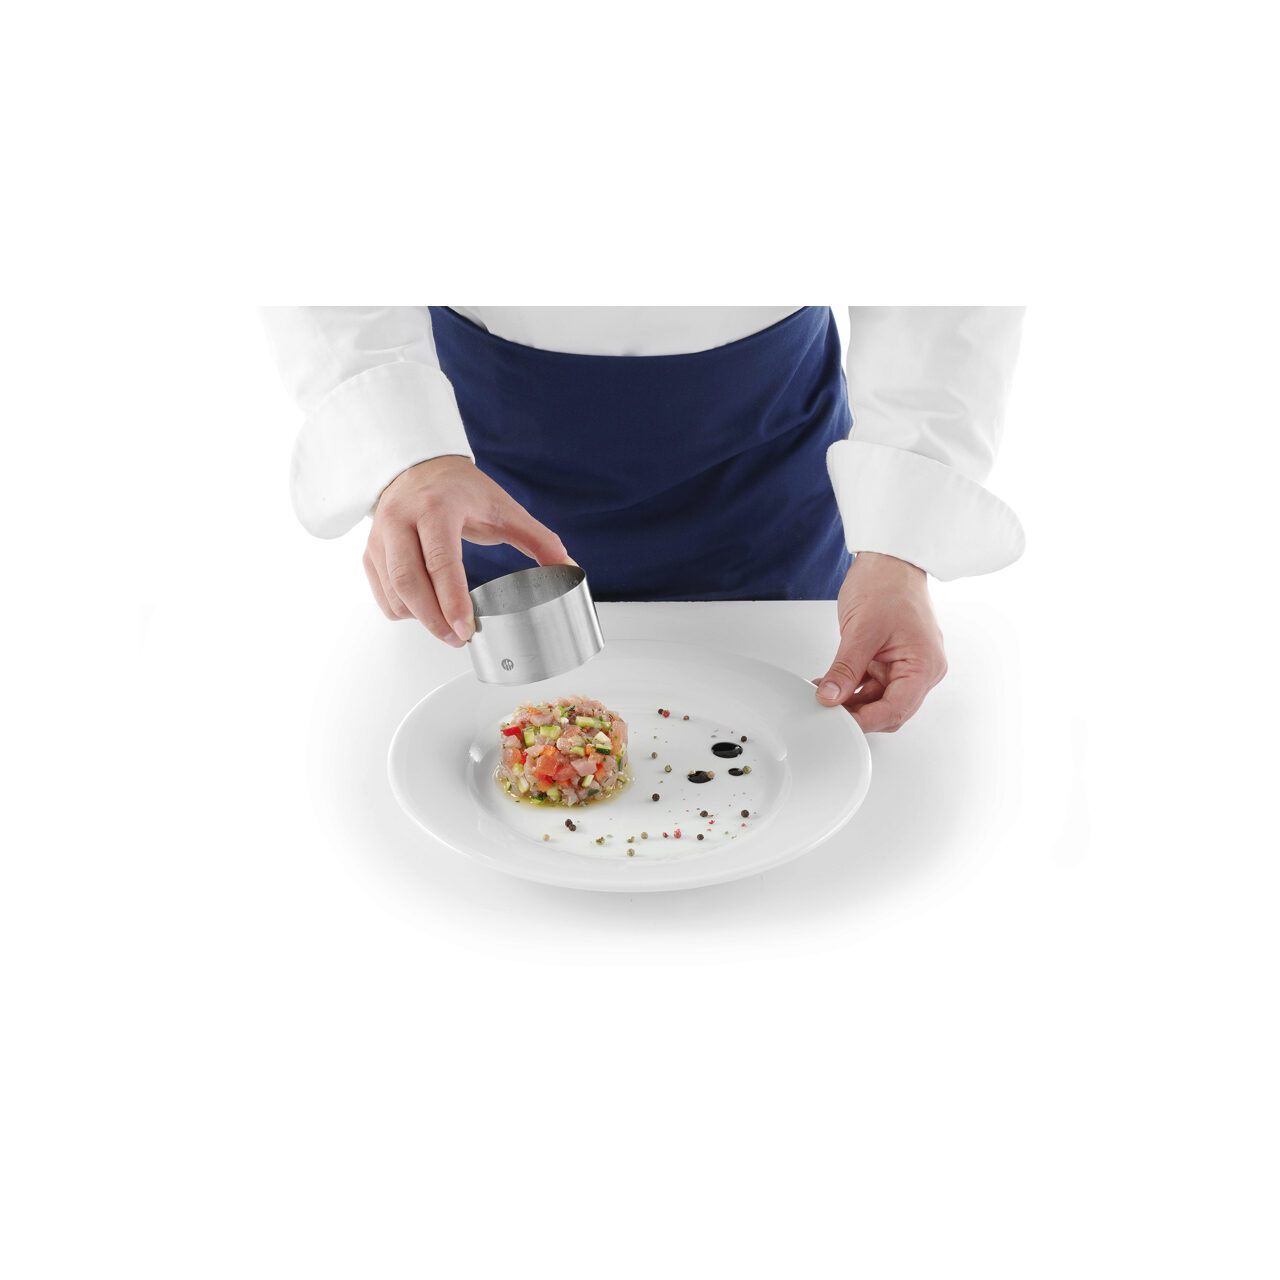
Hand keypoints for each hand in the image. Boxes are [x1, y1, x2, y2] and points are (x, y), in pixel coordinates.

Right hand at [364, 456, 571, 646]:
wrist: (420, 466)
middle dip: (434, 620)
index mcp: (436, 507)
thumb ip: (540, 540)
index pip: (440, 560)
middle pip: (409, 582)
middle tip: (459, 639)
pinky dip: (403, 611)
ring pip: (394, 592)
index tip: (466, 628)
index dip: (452, 600)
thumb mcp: (505, 509)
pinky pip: (382, 594)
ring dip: (420, 619)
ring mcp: (380, 535)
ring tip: (447, 627)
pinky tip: (426, 612)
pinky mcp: (370, 551)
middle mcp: (401, 519)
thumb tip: (570, 569)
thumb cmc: (461, 488)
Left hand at [815, 552, 946, 732]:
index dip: (867, 721)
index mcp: (925, 665)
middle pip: (890, 710)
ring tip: (824, 696)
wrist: (888, 560)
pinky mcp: (891, 659)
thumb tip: (831, 697)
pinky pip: (871, 684)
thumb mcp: (861, 630)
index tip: (840, 724)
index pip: (897, 709)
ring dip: (851, 701)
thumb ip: (845, 669)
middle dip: (859, 713)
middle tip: (828, 712)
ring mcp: (906, 665)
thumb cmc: (887, 584)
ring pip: (878, 700)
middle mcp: (921, 669)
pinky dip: (851, 687)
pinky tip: (831, 684)